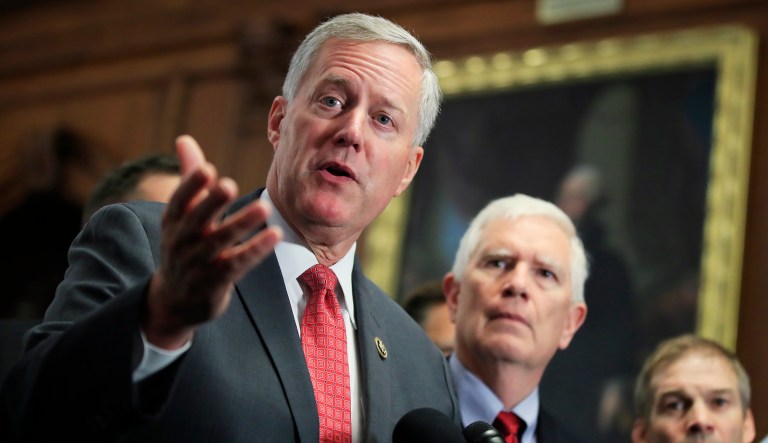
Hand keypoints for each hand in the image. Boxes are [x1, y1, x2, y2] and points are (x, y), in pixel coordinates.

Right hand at [143, 135, 282, 348]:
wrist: (175, 301)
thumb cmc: (184, 246)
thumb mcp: (182, 215)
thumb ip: (189, 178)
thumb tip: (184, 138)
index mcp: (173, 222)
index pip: (178, 201)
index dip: (190, 186)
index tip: (206, 169)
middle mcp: (182, 242)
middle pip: (196, 221)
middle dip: (212, 203)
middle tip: (229, 184)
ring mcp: (197, 264)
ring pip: (220, 242)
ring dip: (242, 224)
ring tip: (263, 206)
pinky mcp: (215, 281)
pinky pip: (238, 264)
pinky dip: (256, 249)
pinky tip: (275, 234)